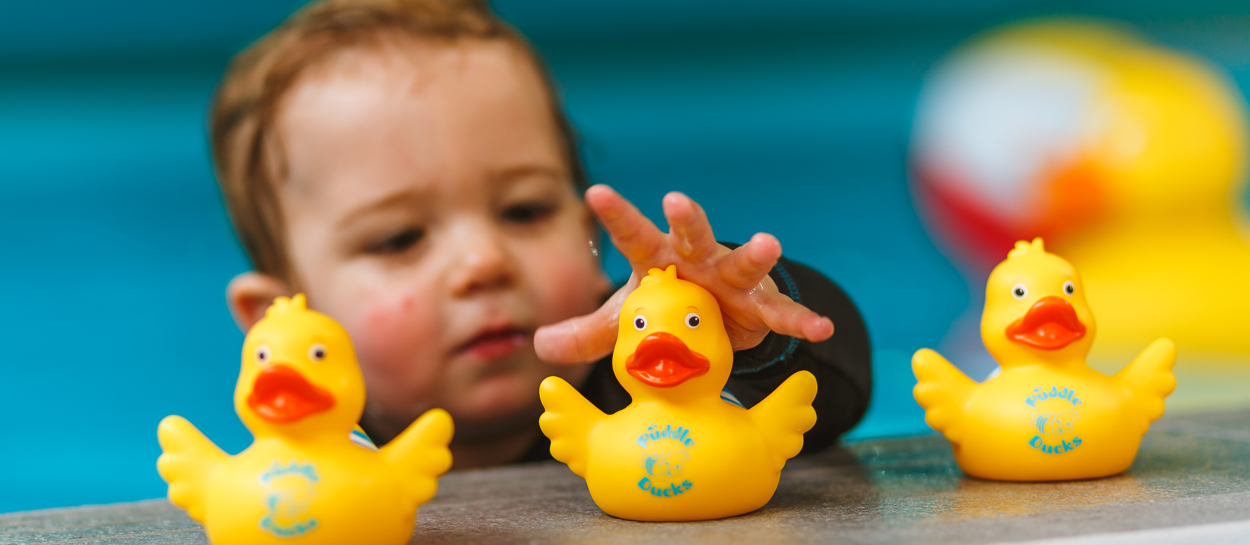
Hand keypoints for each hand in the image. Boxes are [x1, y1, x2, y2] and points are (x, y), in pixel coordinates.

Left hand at [534, 184, 834, 363]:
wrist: (712, 323)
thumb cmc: (666, 308)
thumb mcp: (625, 322)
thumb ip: (588, 333)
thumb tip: (540, 344)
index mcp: (658, 258)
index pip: (632, 234)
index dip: (615, 215)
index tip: (596, 193)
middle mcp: (697, 259)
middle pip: (690, 234)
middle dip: (686, 218)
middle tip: (675, 200)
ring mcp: (732, 280)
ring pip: (742, 263)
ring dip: (754, 254)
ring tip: (768, 242)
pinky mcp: (761, 307)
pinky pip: (782, 316)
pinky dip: (801, 322)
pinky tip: (822, 327)